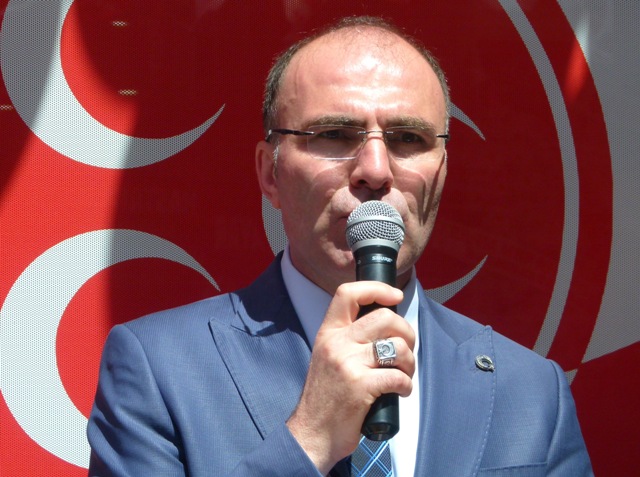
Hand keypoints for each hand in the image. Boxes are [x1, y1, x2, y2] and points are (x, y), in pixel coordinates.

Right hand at [286, 281, 415, 474]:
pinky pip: (398, 376)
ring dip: (410, 362)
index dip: (376, 288)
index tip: (395, 296)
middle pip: (384, 317)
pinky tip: (400, 392)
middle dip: (406, 332)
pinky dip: (406, 385)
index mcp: (328, 333)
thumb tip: (386, 325)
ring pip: (397, 347)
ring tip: (404, 374)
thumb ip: (349, 338)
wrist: (311, 433)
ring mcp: (348, 364)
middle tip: (406, 349)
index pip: (348, 293)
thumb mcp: (328, 357)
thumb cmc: (325, 398)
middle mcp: (336, 343)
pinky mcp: (360, 387)